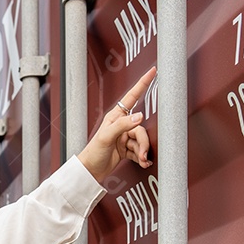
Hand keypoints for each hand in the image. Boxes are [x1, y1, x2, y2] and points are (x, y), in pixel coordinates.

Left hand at [77, 66, 156, 181]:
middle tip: (142, 153)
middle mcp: (122, 125)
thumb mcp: (106, 136)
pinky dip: (142, 157)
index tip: (153, 71)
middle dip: (144, 142)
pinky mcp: (127, 148)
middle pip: (142, 128)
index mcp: (116, 116)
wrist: (90, 171)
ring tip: (141, 160)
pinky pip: (140, 150)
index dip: (143, 83)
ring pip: (142, 140)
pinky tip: (142, 162)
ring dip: (143, 151)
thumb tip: (139, 116)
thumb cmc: (92, 152)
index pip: (132, 96)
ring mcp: (125, 137)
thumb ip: (123, 125)